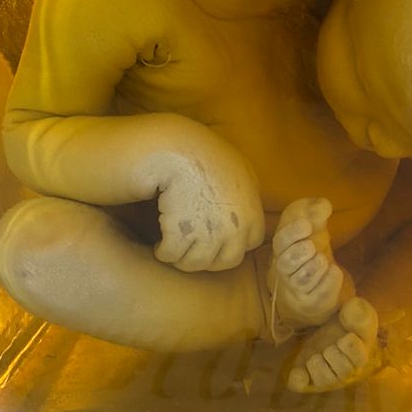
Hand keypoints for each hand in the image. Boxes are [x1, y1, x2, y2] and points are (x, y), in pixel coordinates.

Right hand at [149, 131, 264, 272]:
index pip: (247, 247)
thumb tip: (246, 209)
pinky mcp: (183, 234)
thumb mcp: (239, 171)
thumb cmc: (206, 154)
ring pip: (194, 263)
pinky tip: (159, 241)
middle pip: (222, 262)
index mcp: (251, 215)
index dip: (227, 245)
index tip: (212, 240)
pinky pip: (171, 255)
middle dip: (204, 258)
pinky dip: (163, 251)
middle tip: (188, 247)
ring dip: (181, 257)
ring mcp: (210, 234)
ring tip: (172, 244)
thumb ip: (246, 196)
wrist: (178, 148)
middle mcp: (236, 229)